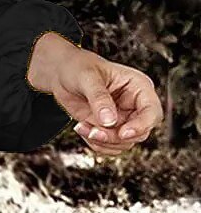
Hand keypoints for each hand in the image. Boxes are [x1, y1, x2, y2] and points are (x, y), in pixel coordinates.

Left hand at [28, 34, 162, 155]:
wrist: (61, 73)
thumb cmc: (77, 67)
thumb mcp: (87, 77)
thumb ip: (99, 98)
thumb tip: (109, 121)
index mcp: (138, 87)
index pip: (152, 112)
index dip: (141, 126)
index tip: (122, 133)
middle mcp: (134, 105)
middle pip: (139, 133)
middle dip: (115, 137)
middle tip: (93, 131)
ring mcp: (122, 118)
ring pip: (124, 143)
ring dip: (103, 142)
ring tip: (82, 127)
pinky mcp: (109, 128)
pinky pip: (110, 146)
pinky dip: (96, 143)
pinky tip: (82, 128)